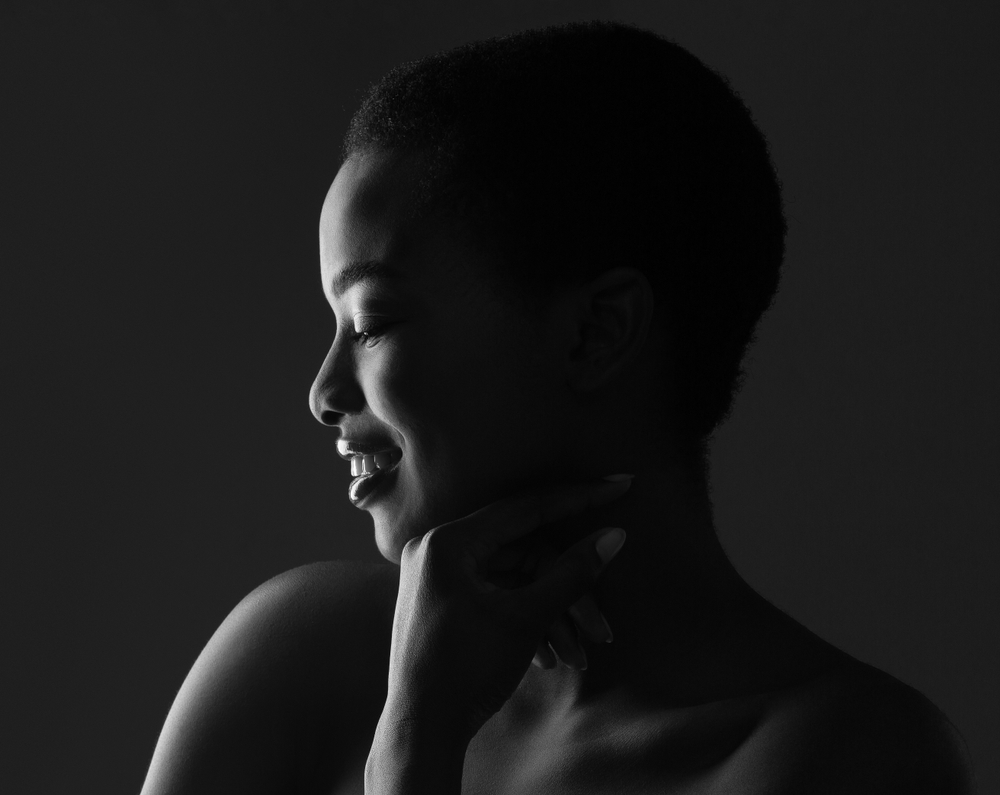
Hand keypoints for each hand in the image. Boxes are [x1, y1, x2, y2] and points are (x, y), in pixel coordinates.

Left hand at [381, 477, 629, 744]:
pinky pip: (497, 597)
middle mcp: (439, 550)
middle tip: (601, 628)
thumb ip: (572, 572)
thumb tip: (614, 536)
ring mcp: (440, 578)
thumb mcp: (526, 617)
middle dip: (568, 591)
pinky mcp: (446, 603)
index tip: (618, 485)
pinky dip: (528, 621)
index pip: (526, 508)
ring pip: (516, 580)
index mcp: (449, 542)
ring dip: (552, 615)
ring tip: (578, 656)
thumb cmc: (466, 669)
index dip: (577, 499)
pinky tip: (550, 658)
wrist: (422, 731)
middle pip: (525, 553)